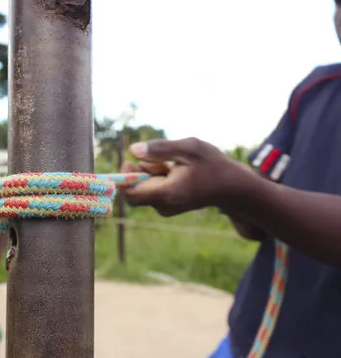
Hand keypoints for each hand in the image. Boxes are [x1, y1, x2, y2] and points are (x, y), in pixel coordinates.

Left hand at [122, 138, 250, 215]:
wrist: (233, 188)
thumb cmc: (213, 165)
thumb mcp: (190, 148)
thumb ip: (161, 148)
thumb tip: (133, 150)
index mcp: (167, 193)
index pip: (130, 194)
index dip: (124, 177)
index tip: (131, 160)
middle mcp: (164, 206)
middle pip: (135, 190)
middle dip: (140, 173)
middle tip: (161, 161)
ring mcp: (166, 208)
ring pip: (144, 189)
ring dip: (151, 174)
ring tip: (174, 167)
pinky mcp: (168, 206)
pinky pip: (153, 191)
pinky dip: (158, 179)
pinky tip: (176, 174)